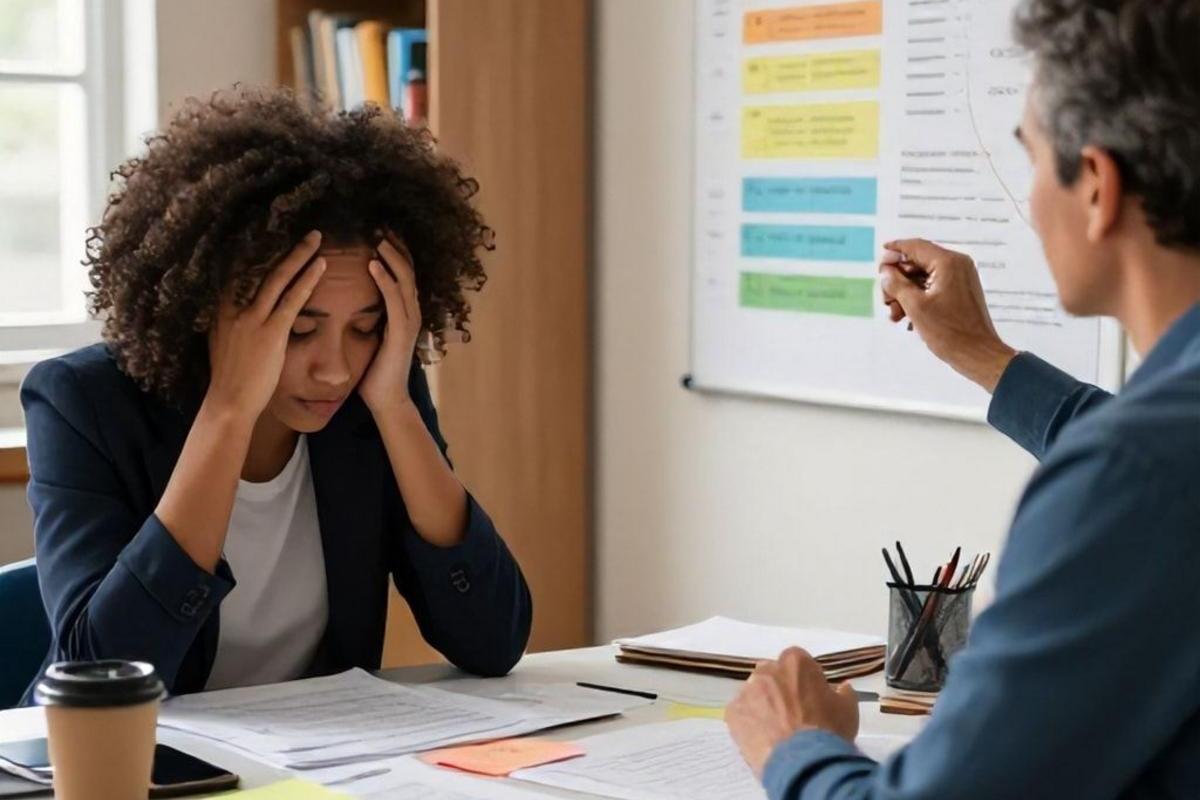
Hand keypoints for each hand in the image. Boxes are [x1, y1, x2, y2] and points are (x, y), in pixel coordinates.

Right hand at [206, 231, 325, 419]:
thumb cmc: (231, 379)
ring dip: (299, 255)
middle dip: (284, 246)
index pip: (241, 270)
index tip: (275, 233)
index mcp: (222, 309)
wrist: (229, 403)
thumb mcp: (223, 343)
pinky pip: (292, 300)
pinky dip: (307, 281)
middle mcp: (234, 308)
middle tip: (305, 232)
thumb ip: (232, 323)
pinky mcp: (270, 333)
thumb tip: (239, 311)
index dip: (260, 250)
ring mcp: (252, 319)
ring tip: (317, 239)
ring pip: (278, 277)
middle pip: (260, 267)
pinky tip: (321, 267)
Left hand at [358, 236, 422, 412]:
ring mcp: (409, 322)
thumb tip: (347, 302)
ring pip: (404, 280)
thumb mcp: (369, 338)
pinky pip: (394, 300)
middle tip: (381, 223)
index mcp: (402, 312)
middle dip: (396, 246)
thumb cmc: (373, 372)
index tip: (379, 230)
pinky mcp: (401, 333)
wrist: (385, 400)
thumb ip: (366, 318)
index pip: (400, 273)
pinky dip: (386, 281)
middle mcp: (410, 312)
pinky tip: (374, 265)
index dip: (393, 251)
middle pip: (407, 270)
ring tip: (379, 237)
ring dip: (392, 257)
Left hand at [726, 648, 859, 777]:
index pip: (796, 662)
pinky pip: (740, 714)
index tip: (808, 697)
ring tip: (776, 731)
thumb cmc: (829, 731)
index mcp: (795, 662)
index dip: (803, 679)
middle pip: (771, 675)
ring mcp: (747, 691)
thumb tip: (841, 688)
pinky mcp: (733, 713)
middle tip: (791, 714)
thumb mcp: (847, 710)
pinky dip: (749, 723)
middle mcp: (767, 670)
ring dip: (762, 706)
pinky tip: (763, 739)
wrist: (804, 762)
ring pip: (753, 694)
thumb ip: (843, 693)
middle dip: (779, 689)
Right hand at [879, 238, 1017, 392]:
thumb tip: (886, 272)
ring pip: (922, 277)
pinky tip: (907, 317)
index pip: (915, 246)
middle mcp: (957, 266)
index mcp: (948, 263)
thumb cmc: (951, 332)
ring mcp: (960, 279)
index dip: (895, 251)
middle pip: (917, 263)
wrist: (977, 355)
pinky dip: (918, 298)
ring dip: (905, 293)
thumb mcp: (915, 307)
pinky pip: (932, 288)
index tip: (880, 257)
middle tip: (886, 299)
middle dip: (897, 281)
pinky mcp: (960, 292)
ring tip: (895, 315)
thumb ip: (897, 284)